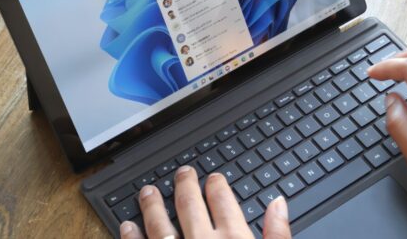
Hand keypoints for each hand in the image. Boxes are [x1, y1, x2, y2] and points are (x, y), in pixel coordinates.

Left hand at [120, 165, 291, 238]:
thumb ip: (278, 235)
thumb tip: (279, 204)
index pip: (223, 202)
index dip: (217, 186)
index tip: (213, 178)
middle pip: (189, 206)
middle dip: (184, 185)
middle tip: (181, 174)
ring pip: (159, 226)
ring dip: (152, 206)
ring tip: (148, 192)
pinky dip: (131, 236)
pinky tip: (127, 226)